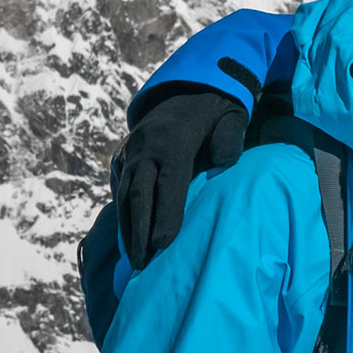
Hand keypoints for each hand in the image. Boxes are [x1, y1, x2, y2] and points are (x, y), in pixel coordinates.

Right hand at [114, 89, 246, 266]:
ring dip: (128, 228)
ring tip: (133, 260)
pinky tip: (129, 237)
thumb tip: (224, 164)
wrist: (185, 87)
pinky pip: (120, 187)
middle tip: (141, 264)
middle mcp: (147, 147)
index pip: (168, 184)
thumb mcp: (232, 118)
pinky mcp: (123, 155)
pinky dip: (123, 213)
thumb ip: (229, 140)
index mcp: (174, 141)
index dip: (165, 215)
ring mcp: (131, 151)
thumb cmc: (215, 112)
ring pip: (124, 194)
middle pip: (139, 194)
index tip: (164, 244)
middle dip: (139, 231)